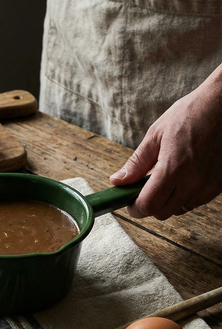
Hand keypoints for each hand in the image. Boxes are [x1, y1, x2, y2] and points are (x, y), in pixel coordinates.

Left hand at [110, 64, 221, 219]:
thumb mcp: (156, 135)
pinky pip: (196, 202)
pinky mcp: (219, 186)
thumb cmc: (189, 115)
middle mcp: (193, 182)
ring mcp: (208, 186)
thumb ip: (136, 163)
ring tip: (166, 178)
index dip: (135, 207)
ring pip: (179, 209)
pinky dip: (184, 196)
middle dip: (149, 205)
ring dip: (168, 201)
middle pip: (163, 213)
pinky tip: (183, 177)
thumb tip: (117, 181)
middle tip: (144, 189)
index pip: (149, 205)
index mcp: (173, 169)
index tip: (129, 201)